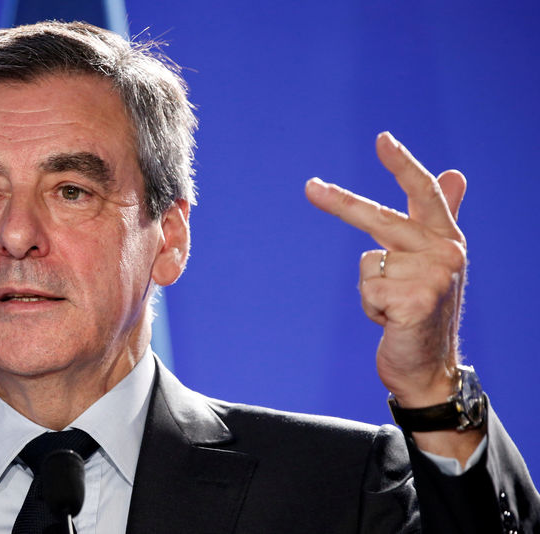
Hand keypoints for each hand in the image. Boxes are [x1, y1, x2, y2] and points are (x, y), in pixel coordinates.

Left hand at [304, 132, 466, 407]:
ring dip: (372, 290)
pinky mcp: (415, 302)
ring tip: (394, 308)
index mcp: (446, 239)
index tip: (382, 138)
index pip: (423, 193)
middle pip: (380, 219)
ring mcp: (432, 278)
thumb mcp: (433, 261)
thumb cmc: (424, 309)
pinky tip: (393, 321)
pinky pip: (368, 290)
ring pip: (368, 264)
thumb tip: (455, 172)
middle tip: (309, 187)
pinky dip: (371, 309)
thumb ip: (439, 216)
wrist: (429, 367)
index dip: (402, 164)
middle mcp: (445, 253)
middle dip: (341, 204)